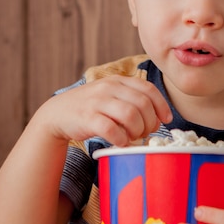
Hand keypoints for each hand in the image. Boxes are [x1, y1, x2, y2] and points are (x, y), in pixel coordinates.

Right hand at [36, 75, 172, 146]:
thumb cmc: (92, 108)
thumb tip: (159, 118)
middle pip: (143, 104)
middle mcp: (109, 88)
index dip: (162, 105)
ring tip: (133, 137)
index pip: (148, 89)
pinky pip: (111, 129)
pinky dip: (121, 139)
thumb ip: (133, 100)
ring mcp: (97, 102)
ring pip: (130, 115)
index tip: (166, 119)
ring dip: (137, 131)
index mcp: (118, 81)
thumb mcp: (112, 96)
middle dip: (150, 122)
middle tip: (145, 133)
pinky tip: (120, 142)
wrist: (58, 113)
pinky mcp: (87, 118)